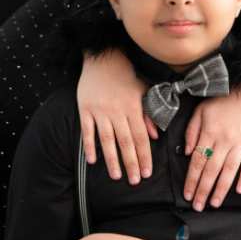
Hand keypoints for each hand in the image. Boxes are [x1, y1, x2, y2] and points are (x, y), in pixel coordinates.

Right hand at [77, 50, 156, 182]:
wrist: (103, 58)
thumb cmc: (126, 76)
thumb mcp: (143, 91)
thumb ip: (149, 114)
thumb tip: (155, 136)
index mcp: (133, 107)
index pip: (140, 137)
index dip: (144, 156)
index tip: (147, 172)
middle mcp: (117, 111)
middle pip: (125, 141)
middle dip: (131, 162)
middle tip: (135, 181)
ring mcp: (99, 110)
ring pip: (106, 139)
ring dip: (112, 159)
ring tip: (116, 176)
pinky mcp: (85, 109)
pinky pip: (87, 131)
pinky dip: (89, 146)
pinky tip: (92, 161)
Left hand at [182, 88, 240, 208]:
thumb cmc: (224, 99)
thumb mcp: (201, 110)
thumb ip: (191, 131)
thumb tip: (186, 152)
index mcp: (209, 132)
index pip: (197, 161)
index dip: (191, 180)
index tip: (187, 194)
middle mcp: (224, 140)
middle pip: (211, 170)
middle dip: (203, 190)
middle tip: (198, 206)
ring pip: (229, 170)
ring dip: (221, 189)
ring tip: (214, 203)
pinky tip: (238, 190)